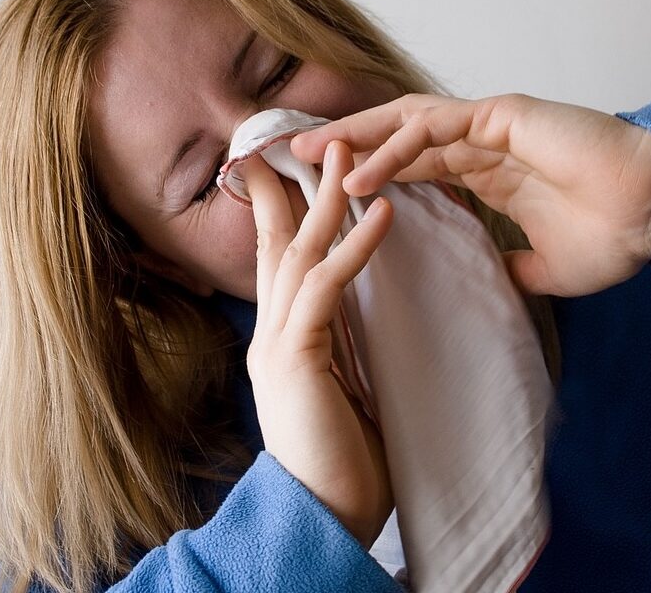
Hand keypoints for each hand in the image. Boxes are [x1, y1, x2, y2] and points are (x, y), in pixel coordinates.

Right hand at [245, 140, 393, 547]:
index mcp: (281, 336)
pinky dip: (355, 248)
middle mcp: (269, 331)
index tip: (299, 162)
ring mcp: (277, 342)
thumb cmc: (342, 455)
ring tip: (350, 153)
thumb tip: (359, 309)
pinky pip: (327, 289)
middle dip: (296, 183)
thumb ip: (338, 343)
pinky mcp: (297, 358)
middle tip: (320, 136)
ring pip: (297, 252)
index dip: (285, 203)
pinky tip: (381, 214)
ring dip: (325, 198)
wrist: (325, 514)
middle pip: (279, 240)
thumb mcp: (340, 385)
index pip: (279, 255)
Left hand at [291, 94, 650, 296]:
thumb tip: (498, 281)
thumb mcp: (548, 266)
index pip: (413, 166)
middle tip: (298, 163)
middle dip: (346, 148)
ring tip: (310, 158)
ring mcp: (490, 127)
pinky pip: (436, 128)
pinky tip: (360, 173)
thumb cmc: (616, 234)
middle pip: (396, 138)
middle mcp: (481, 144)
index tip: (327, 191)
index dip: (370, 173)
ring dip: (356, 140)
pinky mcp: (504, 118)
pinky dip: (395, 148)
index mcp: (487, 172)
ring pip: (406, 123)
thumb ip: (514, 267)